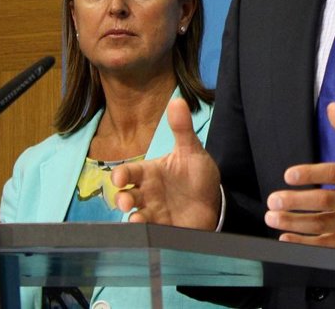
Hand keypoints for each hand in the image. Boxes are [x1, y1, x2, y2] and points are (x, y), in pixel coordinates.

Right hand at [111, 98, 220, 229]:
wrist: (215, 201)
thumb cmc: (196, 175)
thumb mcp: (192, 151)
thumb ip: (182, 129)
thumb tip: (177, 100)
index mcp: (150, 173)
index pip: (129, 173)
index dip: (120, 175)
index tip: (119, 178)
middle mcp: (147, 194)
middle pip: (126, 196)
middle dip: (121, 199)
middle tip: (126, 201)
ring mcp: (155, 213)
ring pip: (136, 217)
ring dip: (133, 219)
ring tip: (137, 220)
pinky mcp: (165, 230)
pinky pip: (152, 234)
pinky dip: (148, 234)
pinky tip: (150, 232)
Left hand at [264, 102, 334, 252]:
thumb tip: (332, 108)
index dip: (310, 174)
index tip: (288, 175)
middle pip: (325, 201)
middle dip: (295, 201)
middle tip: (273, 199)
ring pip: (322, 224)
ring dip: (294, 222)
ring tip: (272, 217)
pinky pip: (326, 245)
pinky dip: (304, 243)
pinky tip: (286, 237)